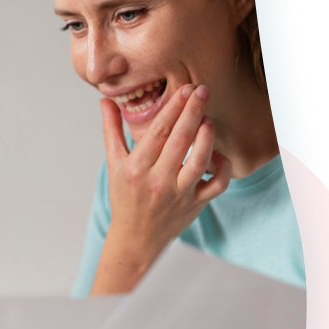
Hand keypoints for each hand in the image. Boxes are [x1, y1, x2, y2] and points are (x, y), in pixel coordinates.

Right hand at [91, 84, 231, 293]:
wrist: (135, 239)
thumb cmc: (124, 198)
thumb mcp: (114, 164)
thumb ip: (112, 130)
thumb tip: (105, 101)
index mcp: (136, 168)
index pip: (158, 131)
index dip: (174, 107)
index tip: (185, 89)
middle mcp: (158, 181)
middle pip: (180, 139)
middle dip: (193, 111)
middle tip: (202, 90)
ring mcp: (179, 194)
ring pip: (201, 159)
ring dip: (207, 135)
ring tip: (207, 118)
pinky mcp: (196, 204)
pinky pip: (218, 183)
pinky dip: (222, 166)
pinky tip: (215, 153)